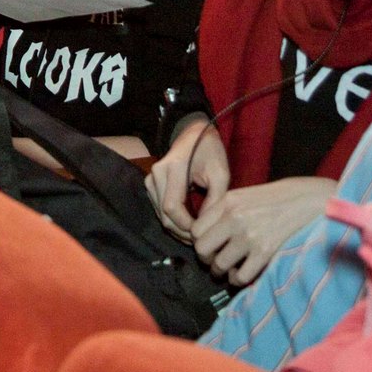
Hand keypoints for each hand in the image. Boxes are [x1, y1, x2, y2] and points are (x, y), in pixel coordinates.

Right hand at [145, 116, 227, 241]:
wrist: (193, 133)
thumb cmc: (210, 151)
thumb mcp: (220, 173)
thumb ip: (215, 199)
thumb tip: (207, 227)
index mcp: (173, 168)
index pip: (172, 207)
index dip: (186, 225)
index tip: (203, 233)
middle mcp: (156, 174)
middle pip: (164, 215)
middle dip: (182, 232)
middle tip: (202, 239)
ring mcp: (150, 180)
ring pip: (160, 216)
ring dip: (177, 229)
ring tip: (196, 234)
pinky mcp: (150, 185)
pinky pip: (159, 210)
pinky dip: (172, 221)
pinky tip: (187, 225)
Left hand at [189, 177, 336, 287]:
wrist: (309, 201)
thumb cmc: (278, 198)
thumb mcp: (245, 195)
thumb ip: (223, 210)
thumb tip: (204, 231)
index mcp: (228, 202)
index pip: (196, 230)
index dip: (200, 241)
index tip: (209, 245)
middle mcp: (235, 218)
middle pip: (202, 249)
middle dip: (206, 259)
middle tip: (215, 261)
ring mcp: (249, 236)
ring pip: (220, 265)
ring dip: (222, 272)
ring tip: (229, 270)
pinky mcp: (265, 252)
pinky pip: (240, 276)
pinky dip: (238, 280)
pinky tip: (242, 275)